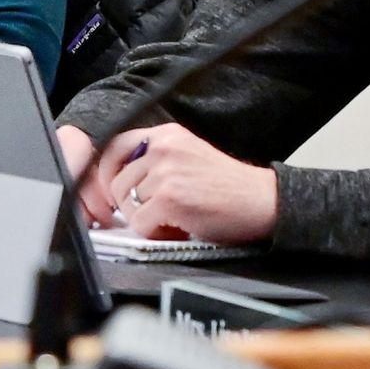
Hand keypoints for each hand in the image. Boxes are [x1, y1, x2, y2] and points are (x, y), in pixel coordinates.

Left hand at [88, 122, 279, 244]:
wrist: (261, 201)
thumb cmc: (227, 187)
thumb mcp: (187, 157)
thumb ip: (155, 161)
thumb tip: (115, 182)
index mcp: (165, 134)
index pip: (114, 148)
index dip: (108, 176)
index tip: (115, 194)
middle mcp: (163, 147)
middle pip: (116, 182)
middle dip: (130, 205)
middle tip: (153, 215)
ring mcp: (165, 172)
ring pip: (127, 205)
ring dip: (145, 220)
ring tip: (172, 221)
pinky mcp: (170, 197)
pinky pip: (140, 223)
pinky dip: (155, 233)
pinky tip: (178, 230)